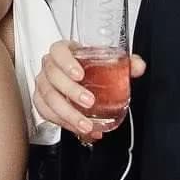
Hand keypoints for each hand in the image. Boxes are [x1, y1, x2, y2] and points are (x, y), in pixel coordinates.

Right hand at [32, 40, 146, 140]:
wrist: (77, 78)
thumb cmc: (87, 67)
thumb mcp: (106, 62)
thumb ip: (125, 63)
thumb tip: (138, 66)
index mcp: (64, 51)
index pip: (58, 51)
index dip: (66, 62)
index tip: (79, 75)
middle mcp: (50, 66)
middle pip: (52, 76)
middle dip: (71, 92)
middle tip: (89, 102)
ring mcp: (43, 83)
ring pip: (47, 98)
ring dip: (67, 113)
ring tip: (85, 123)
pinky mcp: (41, 101)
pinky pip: (45, 112)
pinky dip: (62, 123)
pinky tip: (78, 128)